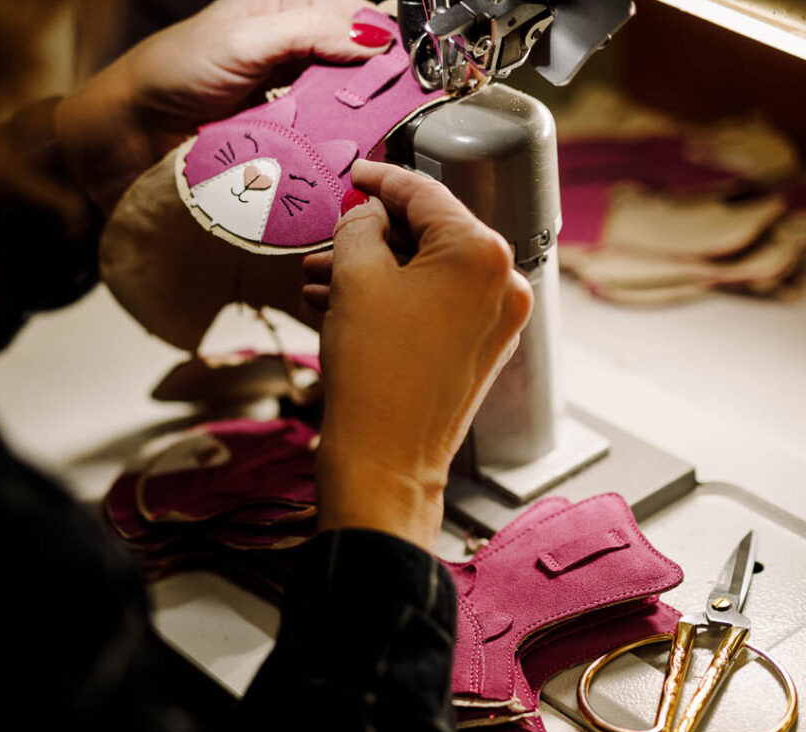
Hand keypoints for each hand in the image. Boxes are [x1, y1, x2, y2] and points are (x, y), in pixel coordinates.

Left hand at [55, 1, 392, 210]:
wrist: (133, 130)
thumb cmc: (176, 71)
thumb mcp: (246, 38)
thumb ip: (308, 32)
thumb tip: (370, 38)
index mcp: (284, 12)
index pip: (350, 17)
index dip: (380, 40)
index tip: (406, 67)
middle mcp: (291, 52)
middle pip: (351, 64)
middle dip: (373, 83)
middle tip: (394, 106)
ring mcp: (286, 97)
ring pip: (339, 103)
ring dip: (355, 118)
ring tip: (376, 133)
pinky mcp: (278, 136)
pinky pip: (316, 137)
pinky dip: (331, 144)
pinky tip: (345, 152)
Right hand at [304, 161, 532, 551]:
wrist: (385, 462)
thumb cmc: (373, 374)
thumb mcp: (355, 277)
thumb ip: (360, 226)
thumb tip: (366, 212)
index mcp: (483, 254)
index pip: (425, 194)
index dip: (380, 179)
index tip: (355, 175)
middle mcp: (503, 284)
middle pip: (431, 236)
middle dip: (373, 236)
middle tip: (330, 238)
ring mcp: (496, 323)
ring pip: (430, 276)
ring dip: (377, 272)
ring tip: (322, 279)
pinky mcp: (480, 353)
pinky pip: (437, 309)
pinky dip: (397, 302)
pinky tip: (347, 306)